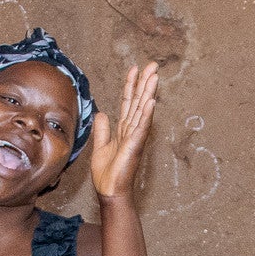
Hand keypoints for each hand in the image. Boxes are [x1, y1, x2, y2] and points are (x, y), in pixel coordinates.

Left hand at [87, 61, 159, 200]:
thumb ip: (102, 130)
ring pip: (142, 110)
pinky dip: (146, 114)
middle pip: (138, 101)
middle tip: (153, 65)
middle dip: (144, 82)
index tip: (134, 69)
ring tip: (154, 76)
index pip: (128, 102)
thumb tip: (102, 113)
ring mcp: (135, 137)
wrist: (110, 191)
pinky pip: (141, 127)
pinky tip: (151, 101)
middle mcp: (131, 130)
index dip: (130, 85)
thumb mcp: (100, 147)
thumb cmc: (107, 174)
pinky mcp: (135, 146)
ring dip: (148, 93)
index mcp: (123, 129)